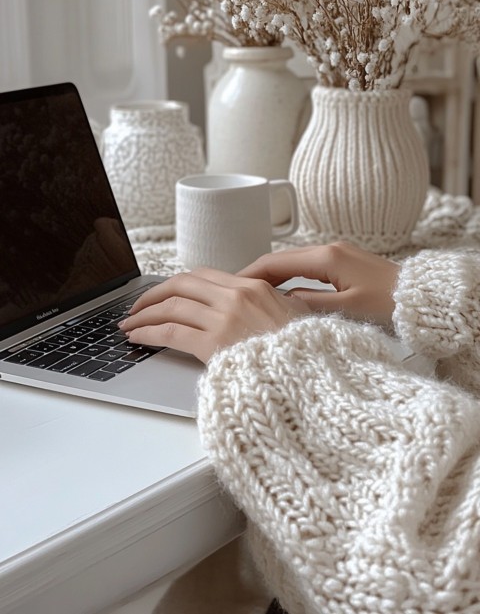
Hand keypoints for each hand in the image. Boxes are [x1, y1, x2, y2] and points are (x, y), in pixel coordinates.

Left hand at [119, 267, 312, 362]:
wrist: (315, 377)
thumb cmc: (306, 354)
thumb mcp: (295, 318)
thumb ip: (272, 307)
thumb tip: (256, 309)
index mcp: (254, 287)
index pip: (203, 275)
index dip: (177, 284)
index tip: (164, 293)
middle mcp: (237, 296)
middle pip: (181, 284)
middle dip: (153, 295)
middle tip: (137, 306)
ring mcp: (225, 319)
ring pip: (171, 306)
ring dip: (144, 314)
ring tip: (130, 324)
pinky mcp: (214, 344)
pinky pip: (169, 332)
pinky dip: (147, 332)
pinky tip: (137, 337)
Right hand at [238, 241, 399, 326]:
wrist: (423, 299)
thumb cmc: (390, 306)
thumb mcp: (345, 310)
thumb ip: (308, 305)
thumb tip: (279, 302)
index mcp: (327, 257)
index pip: (275, 262)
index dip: (250, 274)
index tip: (230, 285)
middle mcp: (329, 249)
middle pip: (281, 259)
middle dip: (256, 274)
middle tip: (234, 292)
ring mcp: (338, 254)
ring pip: (293, 263)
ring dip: (273, 277)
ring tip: (253, 295)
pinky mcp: (345, 263)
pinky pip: (308, 267)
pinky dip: (290, 277)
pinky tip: (284, 292)